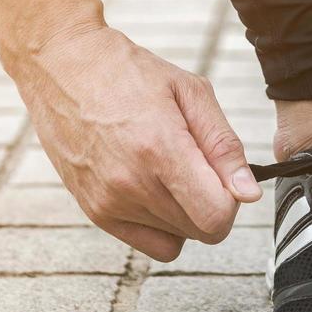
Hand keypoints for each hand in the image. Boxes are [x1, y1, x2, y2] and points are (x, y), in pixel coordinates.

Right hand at [1, 18, 260, 260]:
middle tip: (195, 165)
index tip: (223, 175)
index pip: (216, 217)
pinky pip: (150, 244)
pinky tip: (153, 188)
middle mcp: (131, 183)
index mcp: (160, 149)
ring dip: (185, 212)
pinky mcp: (95, 211)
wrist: (63, 67)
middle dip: (211, 202)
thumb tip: (248, 193)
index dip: (232, 200)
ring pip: (178, 239)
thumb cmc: (128, 73)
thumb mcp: (190, 92)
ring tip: (166, 168)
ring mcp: (109, 202)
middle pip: (201, 231)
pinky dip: (162, 224)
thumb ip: (224, 146)